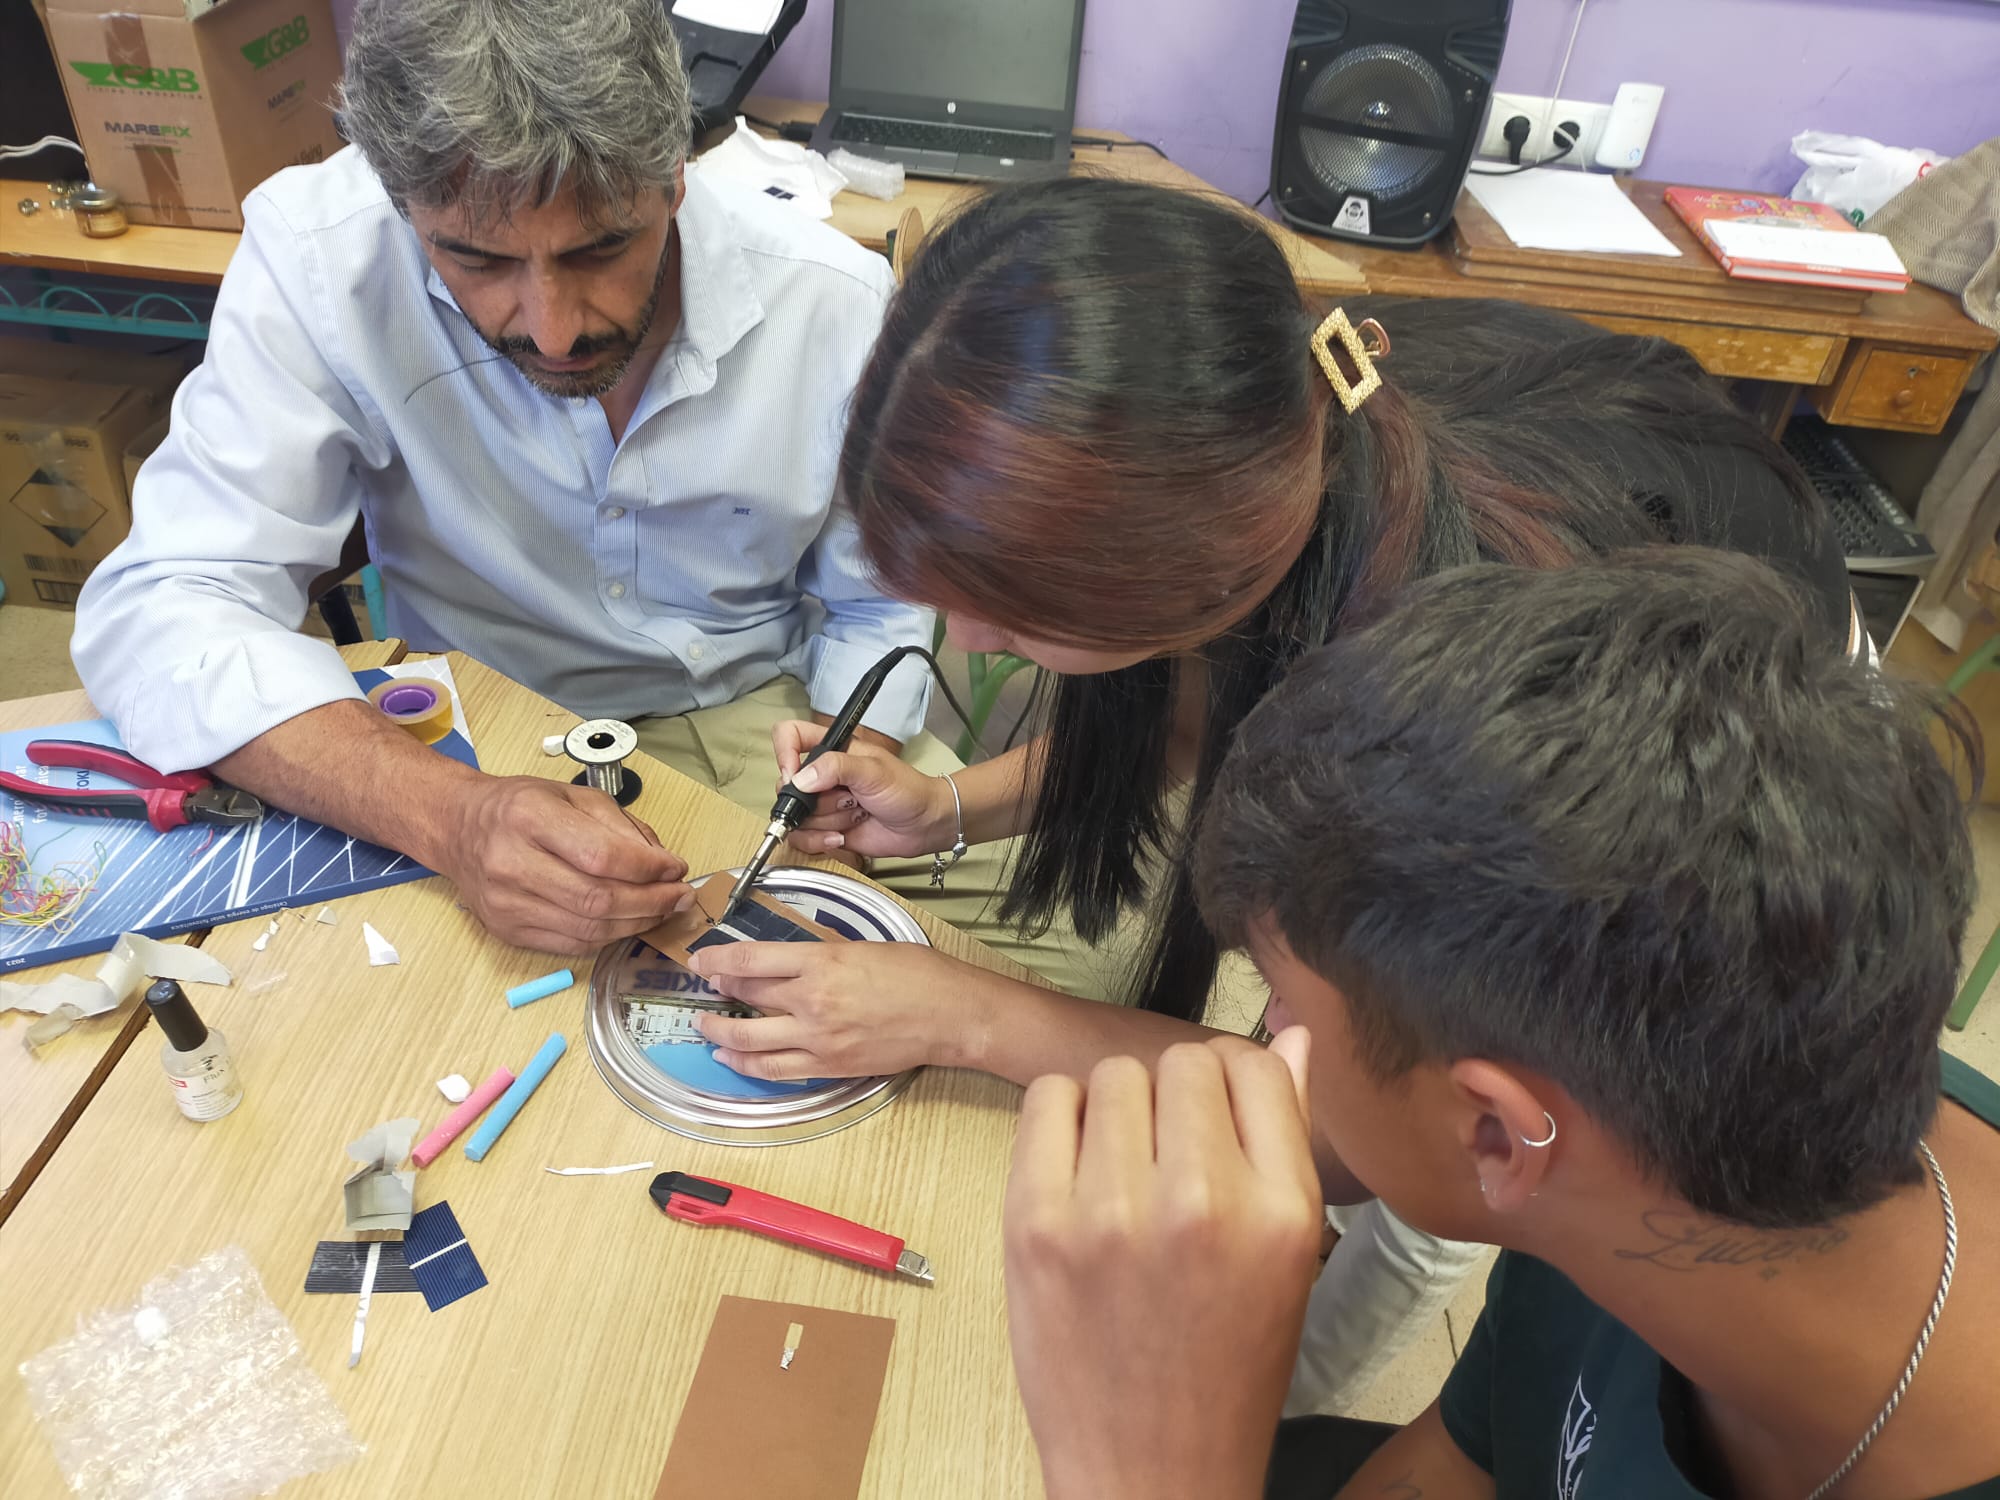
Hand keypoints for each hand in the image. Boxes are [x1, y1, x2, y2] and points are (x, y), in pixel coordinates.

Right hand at [436, 774, 692, 953]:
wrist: (458, 828)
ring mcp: (506, 903)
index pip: (602, 856)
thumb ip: (621, 826)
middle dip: (652, 902)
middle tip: (679, 896)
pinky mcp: (506, 930)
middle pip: (598, 899)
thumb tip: (664, 863)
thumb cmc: (520, 807)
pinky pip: (572, 944)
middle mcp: (512, 862)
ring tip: (661, 911)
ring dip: (636, 924)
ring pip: (589, 929)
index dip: (648, 869)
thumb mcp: (572, 796)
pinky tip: (628, 922)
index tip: (676, 868)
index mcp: (530, 817)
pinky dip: (609, 937)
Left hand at [685, 939, 976, 1077]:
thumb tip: (790, 959)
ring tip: (706, 1025)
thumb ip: (822, 953)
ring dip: (720, 1031)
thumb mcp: (862, 946)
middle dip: (718, 990)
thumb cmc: (917, 974)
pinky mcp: (828, 1066)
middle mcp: (812, 1000)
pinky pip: (774, 1069)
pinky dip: (745, 1064)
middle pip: (746, 995)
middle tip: (705, 985)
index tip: (701, 959)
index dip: (717, 959)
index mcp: (822, 961)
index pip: (751, 959)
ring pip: (750, 1039)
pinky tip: (731, 1057)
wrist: (949, 1015)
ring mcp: (818, 1038)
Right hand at [770, 719, 953, 859]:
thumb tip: (801, 778)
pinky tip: (842, 835)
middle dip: (818, 800)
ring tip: (856, 814)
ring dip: (828, 820)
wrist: (923, 825)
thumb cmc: (907, 790)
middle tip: (848, 799)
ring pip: (798, 816)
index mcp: (832, 749)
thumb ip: (836, 767)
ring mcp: (822, 803)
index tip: (795, 775)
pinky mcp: (825, 828)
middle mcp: (822, 775)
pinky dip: (820, 840)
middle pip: (789, 785)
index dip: (784, 753)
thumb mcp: (873, 770)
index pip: (789, 736)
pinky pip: (803, 837)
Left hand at [1004, 1033, 1323, 1499]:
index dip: (1234, 1082)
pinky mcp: (1035, 1222)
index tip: (1218, 1118)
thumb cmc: (1225, 1364)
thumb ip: (1285, 1139)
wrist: (1151, 1468)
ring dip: (1117, 1111)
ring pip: (1113, 1076)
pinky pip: (1048, 1100)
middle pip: (1182, 1063)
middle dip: (1175, 1100)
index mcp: (1281, 1211)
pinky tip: (1076, 1172)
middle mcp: (1202, 1202)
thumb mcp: (1287, 1257)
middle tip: (1168, 1160)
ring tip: (1123, 1174)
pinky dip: (1059, 1120)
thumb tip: (1289, 1034)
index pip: (1256, 1066)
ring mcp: (1111, 1210)